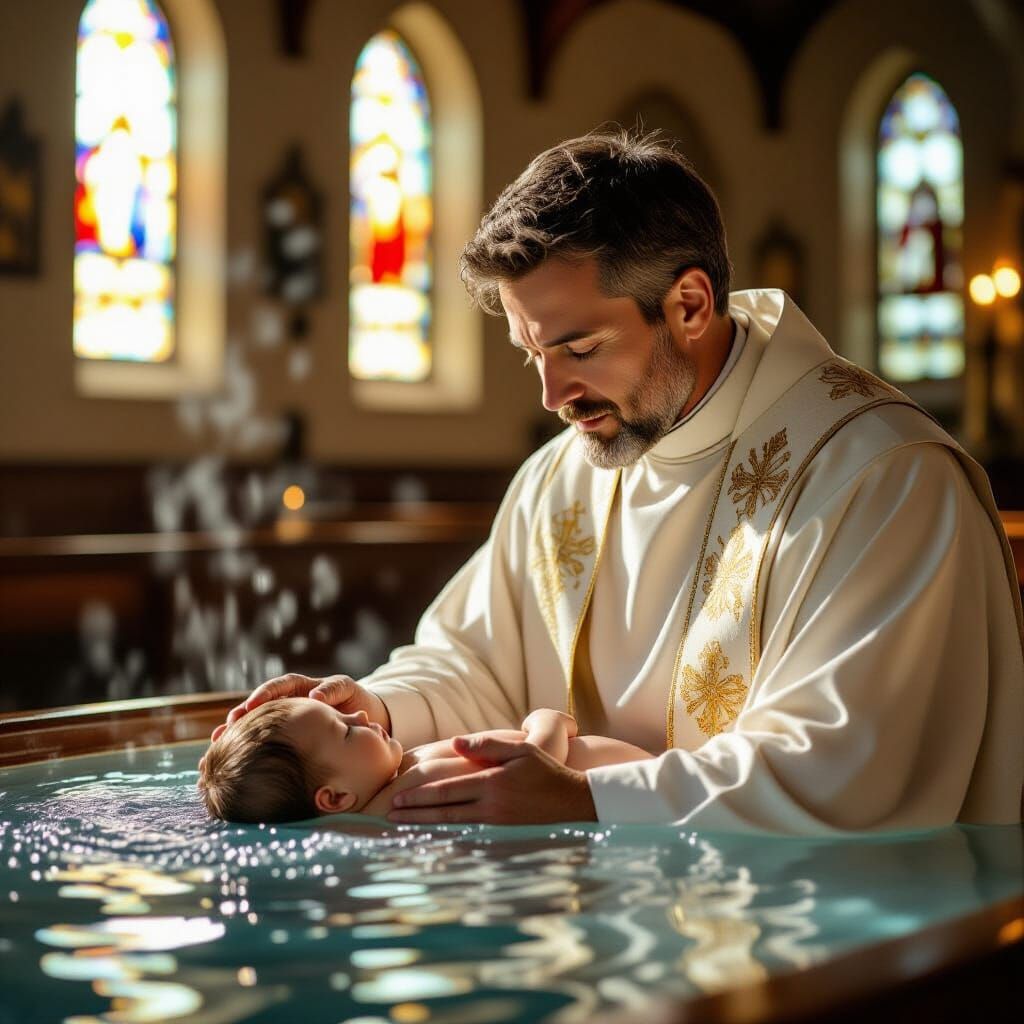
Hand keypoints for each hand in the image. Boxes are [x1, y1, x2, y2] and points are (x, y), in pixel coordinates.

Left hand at [210, 673, 390, 740]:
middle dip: (251, 703)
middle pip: (269, 693)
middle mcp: (299, 694)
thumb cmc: (334, 735)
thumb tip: (244, 775)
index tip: (218, 737)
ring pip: (294, 682)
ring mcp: (320, 687)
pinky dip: (325, 691)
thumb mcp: (309, 744)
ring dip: (276, 692)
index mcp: (288, 709)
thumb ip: (285, 750)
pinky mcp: (345, 686)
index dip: (238, 721)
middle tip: (237, 716)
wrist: (369, 720)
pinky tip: (316, 698)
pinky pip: (335, 686)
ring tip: (261, 702)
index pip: (257, 712)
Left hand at [387, 735, 596, 824]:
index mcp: (492, 784)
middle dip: (416, 815)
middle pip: (445, 812)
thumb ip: (487, 746)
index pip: (447, 791)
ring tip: (405, 830)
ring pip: (453, 828)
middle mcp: (491, 808)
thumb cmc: (547, 772)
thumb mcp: (520, 751)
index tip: (398, 799)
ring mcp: (497, 826)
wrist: (576, 804)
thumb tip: (455, 743)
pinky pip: (469, 840)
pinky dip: (448, 841)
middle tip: (391, 816)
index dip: (420, 797)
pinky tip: (435, 842)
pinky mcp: (503, 838)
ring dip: (427, 829)